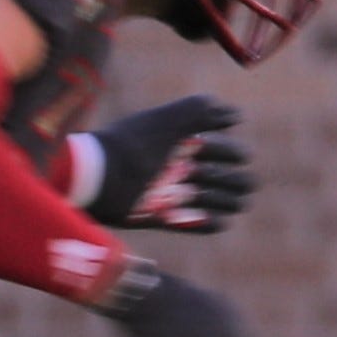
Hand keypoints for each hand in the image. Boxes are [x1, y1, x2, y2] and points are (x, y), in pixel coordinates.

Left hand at [86, 95, 254, 232]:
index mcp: (187, 146)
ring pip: (226, 202)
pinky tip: (206, 216)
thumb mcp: (167, 119)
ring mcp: (179, 196)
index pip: (228, 151)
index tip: (212, 149)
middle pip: (234, 179)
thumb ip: (201, 110)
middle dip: (229, 178)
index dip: (227, 150)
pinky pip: (206, 225)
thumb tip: (236, 116)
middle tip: (199, 173)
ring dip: (221, 199)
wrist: (99, 177)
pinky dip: (210, 222)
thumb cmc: (133, 144)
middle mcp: (186, 170)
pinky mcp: (169, 218)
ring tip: (196, 194)